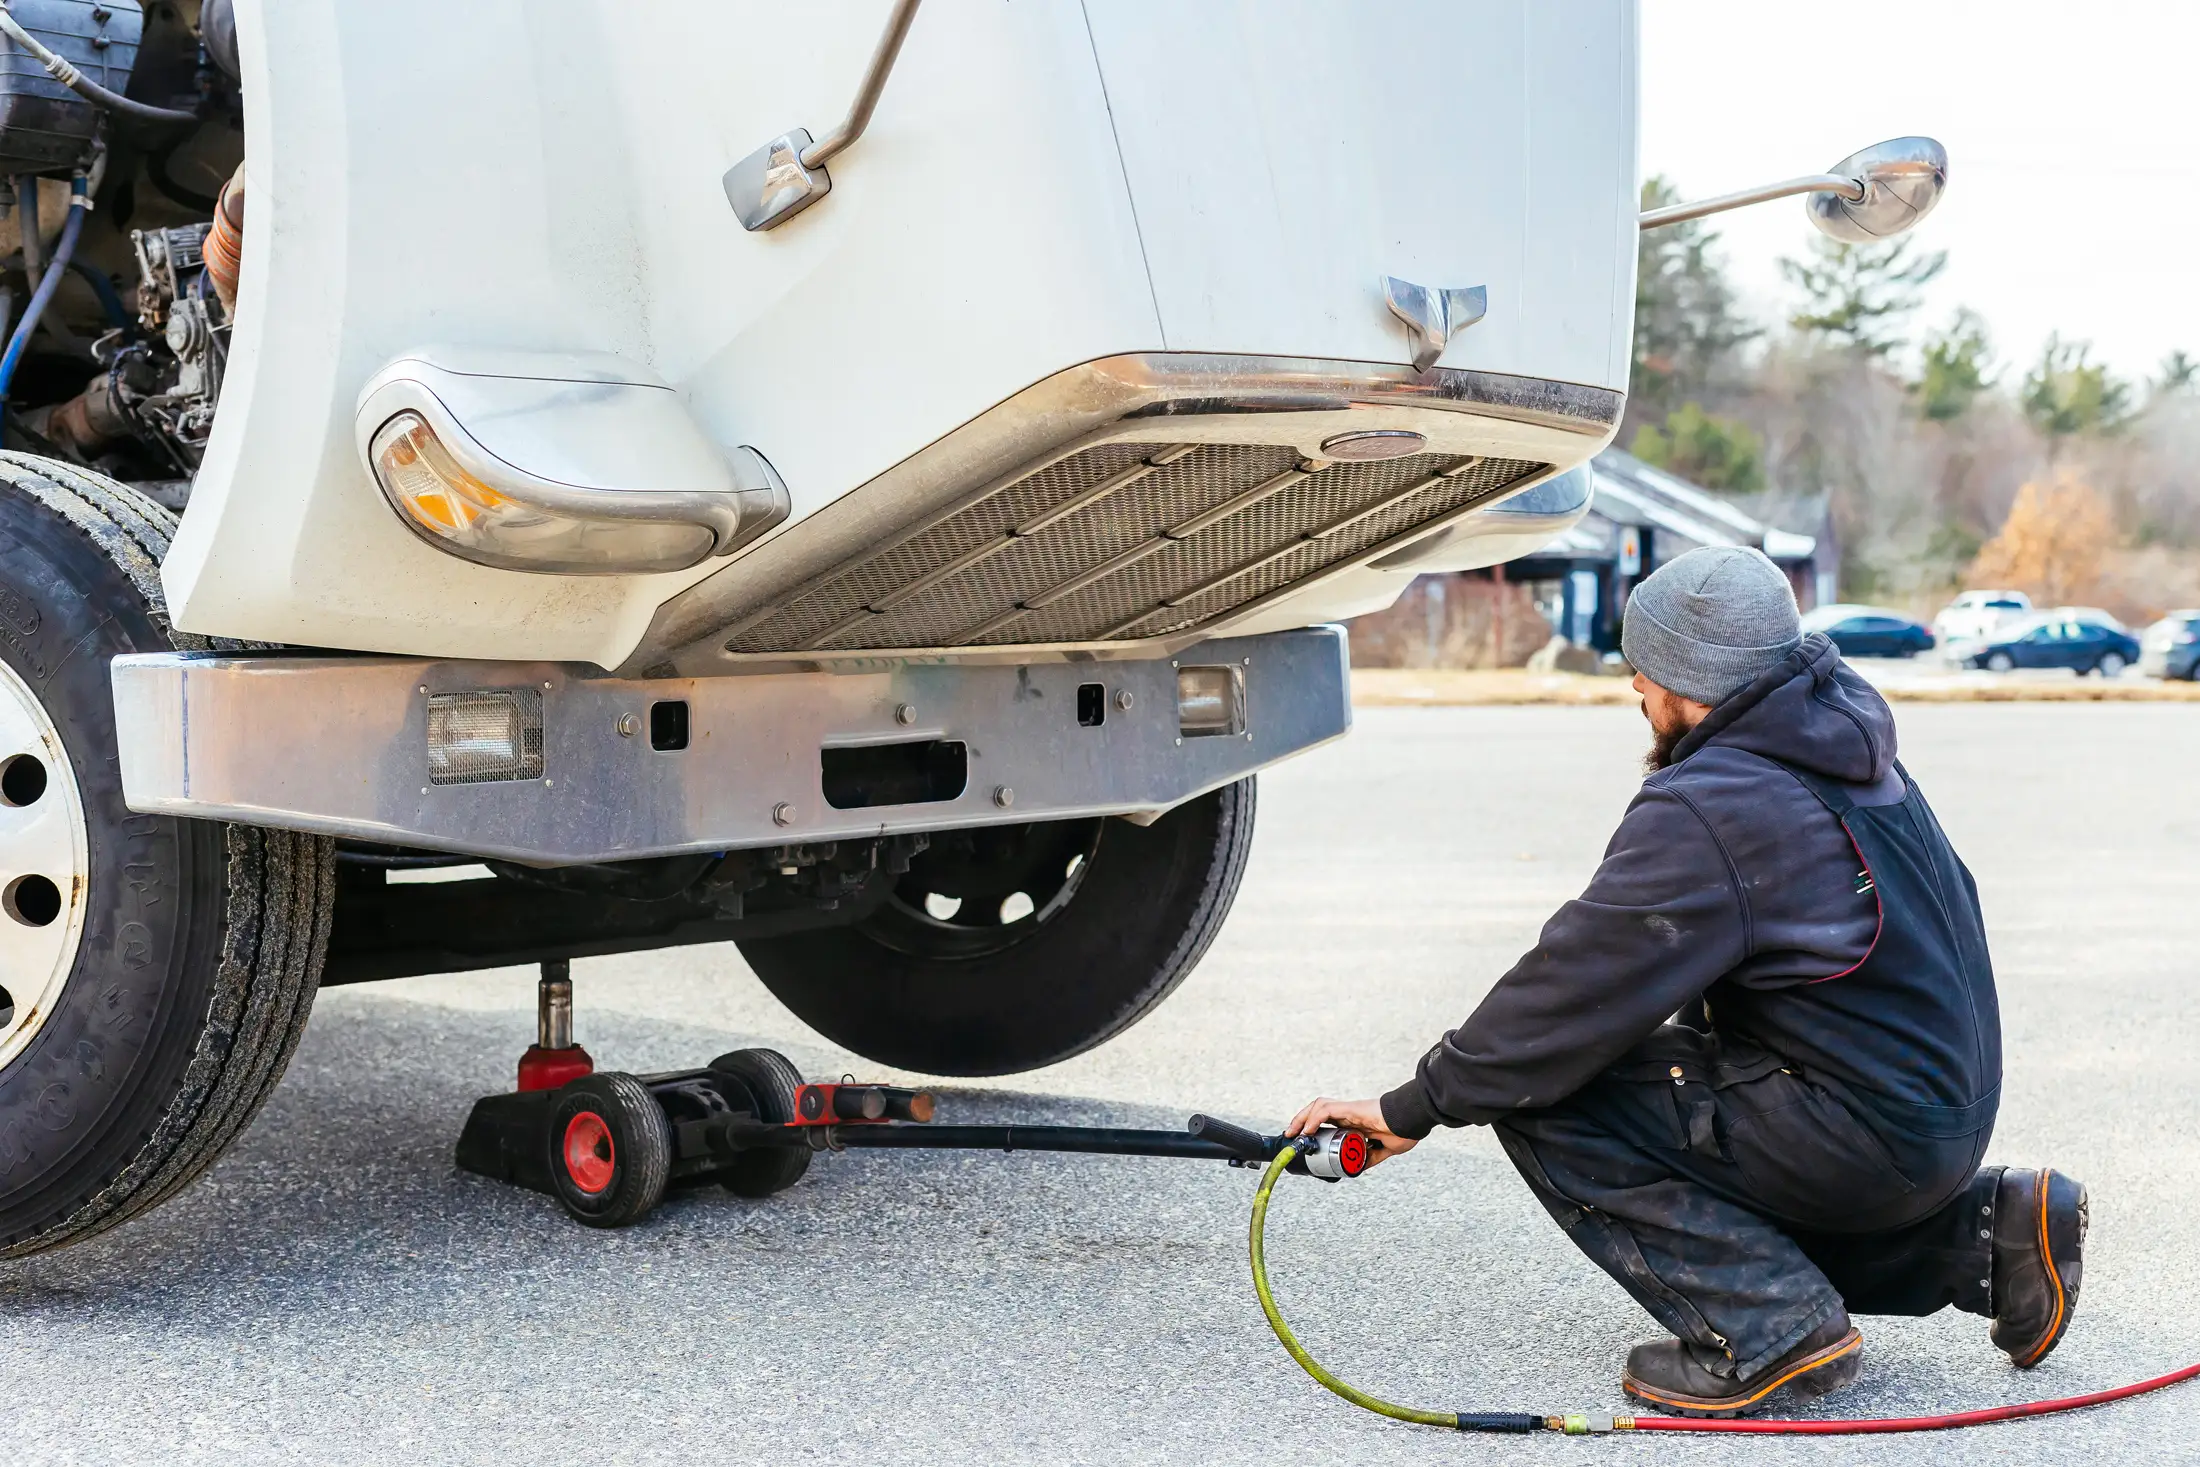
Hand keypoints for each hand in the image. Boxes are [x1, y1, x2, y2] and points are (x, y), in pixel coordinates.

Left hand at [1283, 1096, 1417, 1167]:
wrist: (1411, 1121)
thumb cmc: (1403, 1130)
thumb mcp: (1384, 1149)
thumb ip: (1371, 1156)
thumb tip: (1359, 1167)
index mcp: (1355, 1122)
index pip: (1328, 1121)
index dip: (1313, 1128)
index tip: (1305, 1141)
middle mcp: (1349, 1114)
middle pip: (1318, 1111)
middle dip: (1302, 1122)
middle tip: (1291, 1136)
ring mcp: (1349, 1110)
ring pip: (1318, 1107)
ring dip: (1302, 1118)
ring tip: (1293, 1132)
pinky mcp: (1350, 1108)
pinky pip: (1326, 1109)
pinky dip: (1313, 1118)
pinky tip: (1307, 1129)